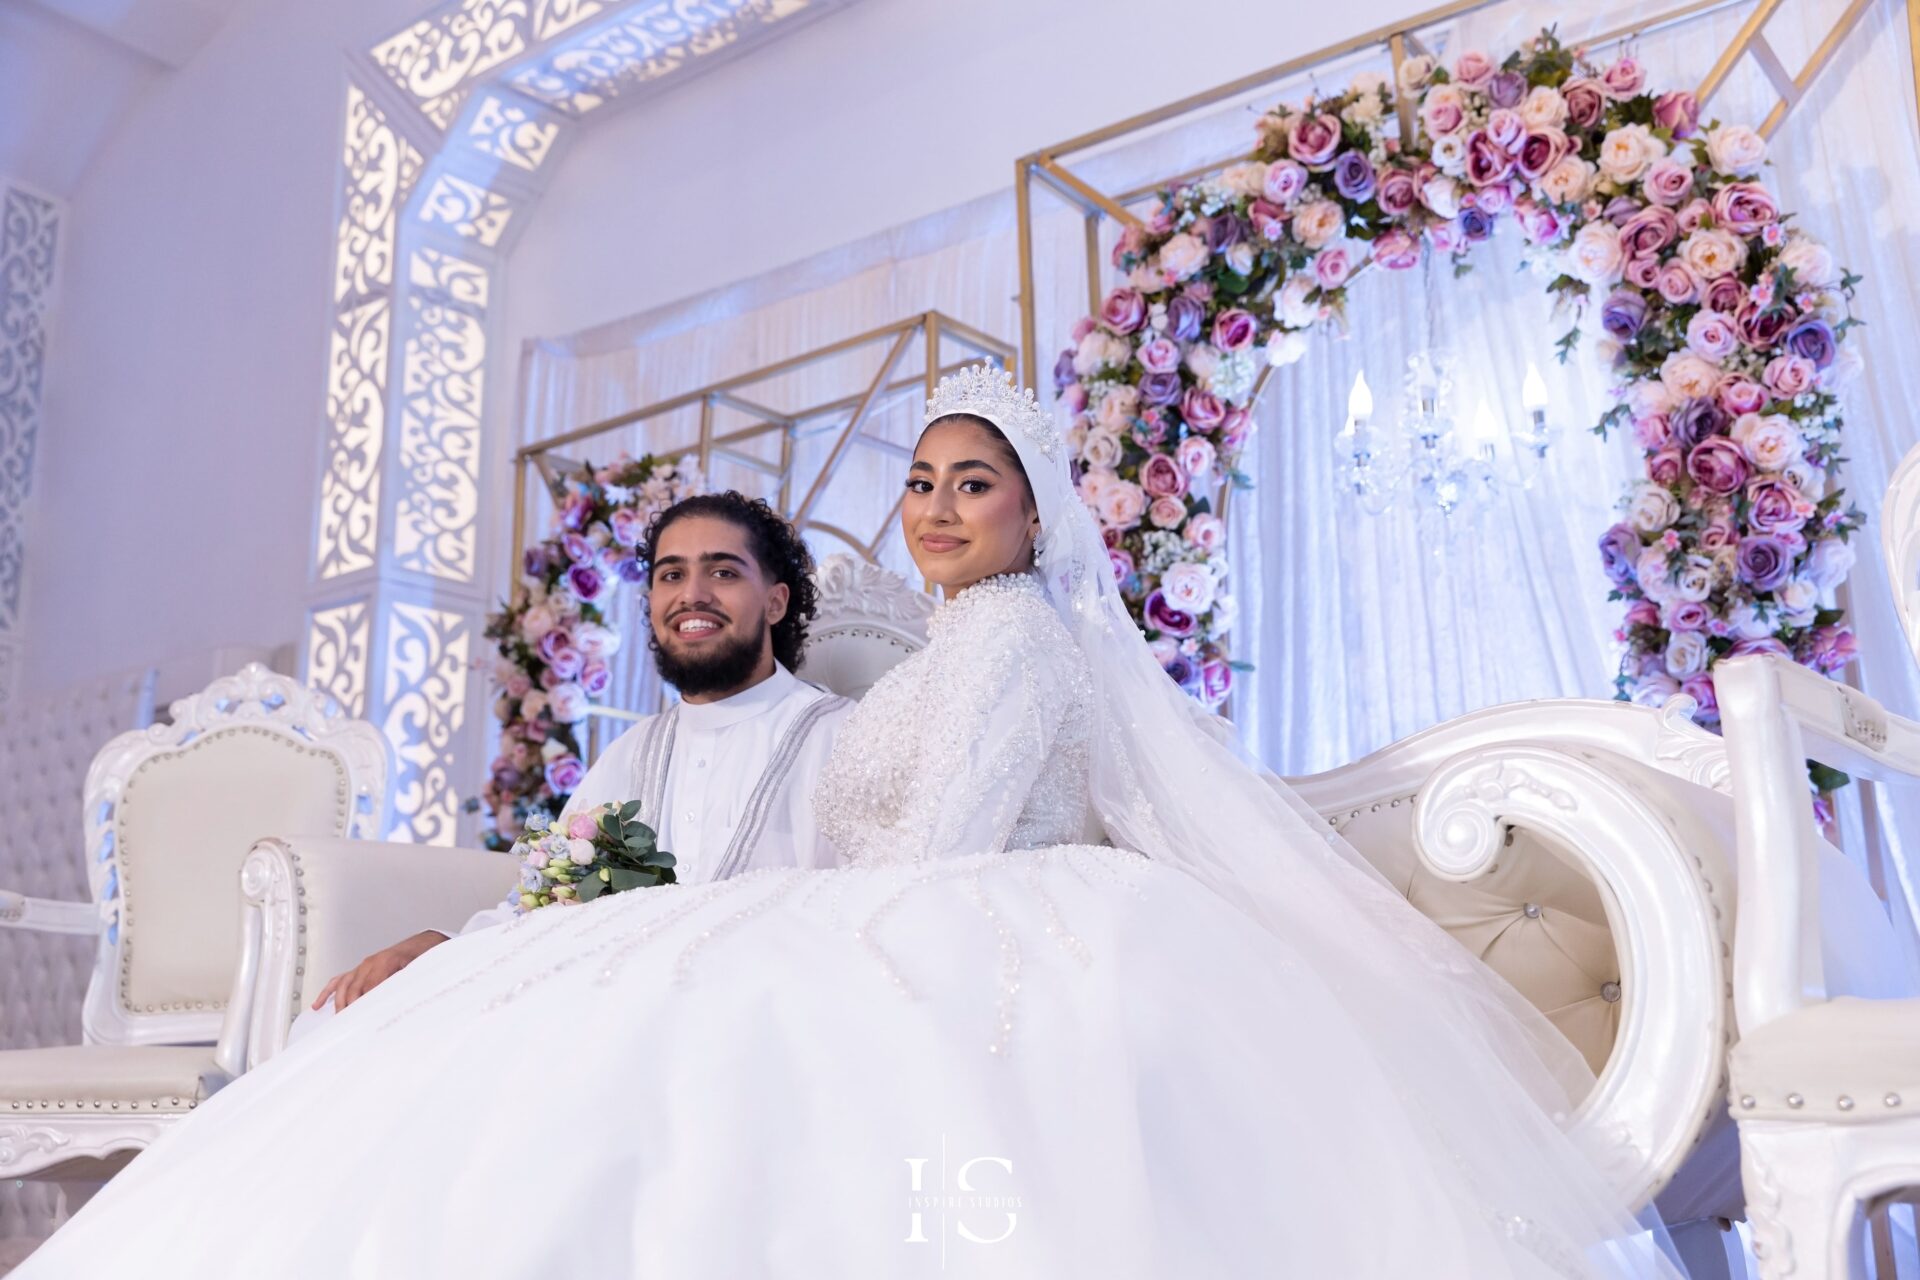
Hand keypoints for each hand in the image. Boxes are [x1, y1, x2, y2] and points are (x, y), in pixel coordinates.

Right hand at [312, 930, 448, 1012]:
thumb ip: (404, 983)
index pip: (369, 986)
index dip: (364, 1002)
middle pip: (353, 987)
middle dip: (350, 1005)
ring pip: (343, 985)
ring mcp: (361, 967)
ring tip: (337, 1018)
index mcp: (384, 963)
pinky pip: (338, 981)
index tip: (361, 1016)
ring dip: (339, 1002)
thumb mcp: (415, 970)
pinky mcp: (356, 971)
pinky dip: (327, 993)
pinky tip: (318, 1005)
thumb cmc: (416, 958)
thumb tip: (396, 998)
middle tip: (349, 1022)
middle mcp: (369, 964)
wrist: (416, 947)